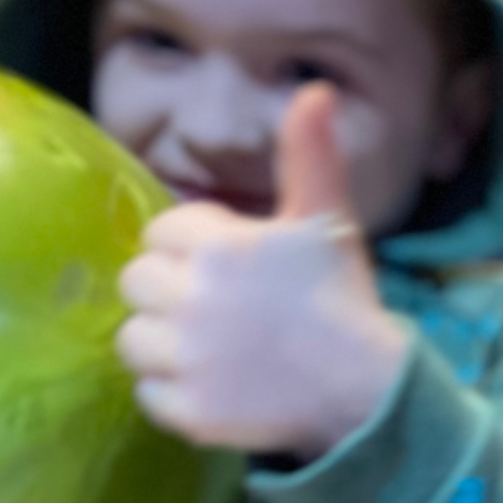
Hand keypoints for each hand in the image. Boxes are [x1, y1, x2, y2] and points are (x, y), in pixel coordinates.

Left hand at [115, 84, 411, 460]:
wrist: (368, 391)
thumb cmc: (343, 301)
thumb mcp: (328, 221)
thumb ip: (308, 156)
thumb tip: (315, 89)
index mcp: (218, 247)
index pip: (162, 234)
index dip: (194, 251)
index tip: (234, 272)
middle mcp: (192, 300)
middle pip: (137, 284)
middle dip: (170, 293)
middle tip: (221, 313)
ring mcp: (187, 361)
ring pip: (133, 340)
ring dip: (164, 345)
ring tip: (212, 352)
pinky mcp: (189, 412)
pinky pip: (149, 395)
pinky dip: (175, 395)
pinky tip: (216, 388)